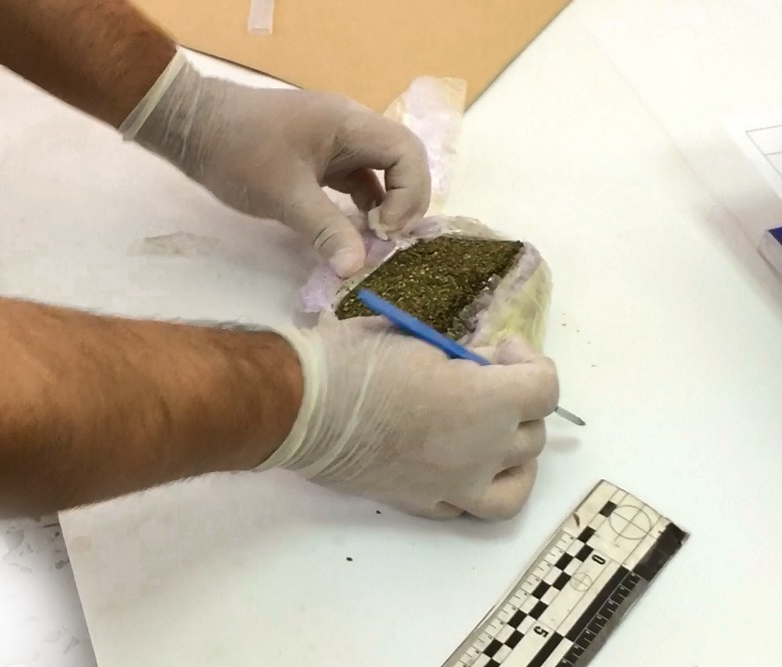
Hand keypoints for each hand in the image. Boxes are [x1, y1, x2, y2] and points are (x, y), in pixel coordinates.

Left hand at [123, 55, 430, 277]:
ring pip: (379, 175)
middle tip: (387, 242)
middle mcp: (350, 129)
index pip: (407, 152)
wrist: (192, 126)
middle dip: (403, 203)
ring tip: (374, 243)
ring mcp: (335, 143)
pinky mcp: (319, 158)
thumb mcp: (284, 196)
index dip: (409, 194)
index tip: (383, 230)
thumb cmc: (238, 152)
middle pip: (401, 162)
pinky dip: (361, 207)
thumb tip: (355, 269)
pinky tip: (352, 234)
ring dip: (384, 207)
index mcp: (349, 125)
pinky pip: (355, 181)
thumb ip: (325, 231)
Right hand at [261, 317, 559, 519]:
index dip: (532, 361)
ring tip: (492, 435)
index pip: (546, 389)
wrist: (301, 410)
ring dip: (513, 455)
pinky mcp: (424, 503)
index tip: (502, 349)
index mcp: (484, 402)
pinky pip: (472, 505)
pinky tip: (456, 461)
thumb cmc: (353, 362)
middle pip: (533, 434)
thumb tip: (476, 367)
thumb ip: (460, 358)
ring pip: (516, 484)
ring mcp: (454, 485)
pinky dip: (476, 484)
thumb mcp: (415, 339)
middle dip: (518, 403)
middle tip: (484, 381)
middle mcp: (480, 450)